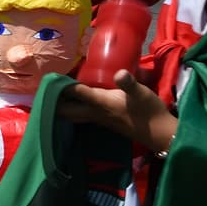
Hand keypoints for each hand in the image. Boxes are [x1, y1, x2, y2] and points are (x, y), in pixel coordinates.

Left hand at [59, 69, 176, 152]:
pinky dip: (74, 109)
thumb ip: (129, 83)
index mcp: (100, 103)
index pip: (76, 93)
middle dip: (54, 102)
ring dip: (62, 107)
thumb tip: (120, 72)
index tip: (50, 76)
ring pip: (72, 116)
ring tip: (54, 96)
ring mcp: (99, 119)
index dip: (62, 85)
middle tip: (47, 89)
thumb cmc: (149, 111)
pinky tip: (76, 102)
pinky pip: (81, 116)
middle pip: (67, 110)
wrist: (159, 133)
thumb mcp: (141, 93)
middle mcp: (95, 113)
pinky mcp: (104, 121)